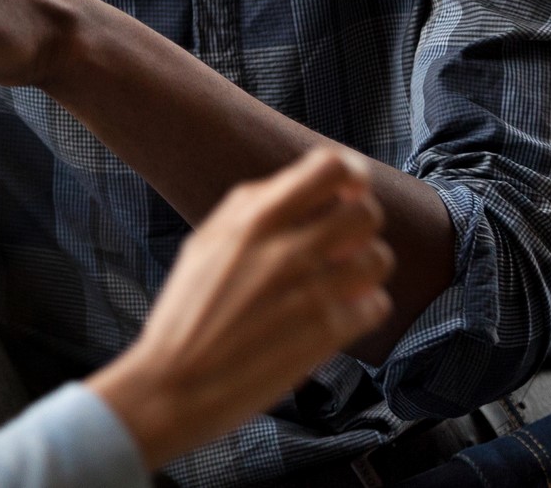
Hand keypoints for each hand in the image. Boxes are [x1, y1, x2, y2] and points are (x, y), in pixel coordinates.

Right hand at [87, 148, 394, 468]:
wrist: (172, 384)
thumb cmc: (187, 315)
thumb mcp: (207, 244)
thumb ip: (255, 213)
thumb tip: (305, 193)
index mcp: (252, 218)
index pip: (329, 166)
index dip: (351, 176)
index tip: (348, 192)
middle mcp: (284, 246)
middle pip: (366, 211)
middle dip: (361, 229)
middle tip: (343, 247)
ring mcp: (308, 289)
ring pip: (378, 257)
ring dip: (366, 271)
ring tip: (341, 285)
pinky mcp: (326, 332)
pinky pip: (376, 304)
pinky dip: (362, 311)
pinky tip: (336, 320)